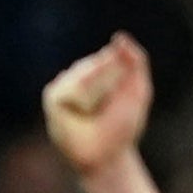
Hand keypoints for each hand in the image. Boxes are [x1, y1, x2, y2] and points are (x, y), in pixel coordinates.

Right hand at [43, 31, 154, 175]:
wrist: (108, 156)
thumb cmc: (123, 127)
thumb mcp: (139, 89)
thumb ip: (136, 59)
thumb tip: (119, 36)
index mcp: (100, 71)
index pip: (110, 56)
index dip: (119, 73)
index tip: (123, 93)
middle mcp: (80, 75)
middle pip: (98, 62)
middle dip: (110, 83)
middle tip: (108, 107)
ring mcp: (65, 85)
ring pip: (84, 71)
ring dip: (97, 93)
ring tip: (95, 112)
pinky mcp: (53, 98)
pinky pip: (72, 86)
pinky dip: (83, 99)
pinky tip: (83, 113)